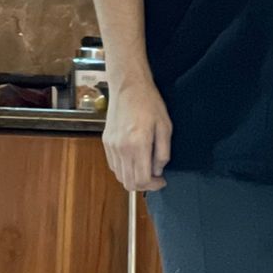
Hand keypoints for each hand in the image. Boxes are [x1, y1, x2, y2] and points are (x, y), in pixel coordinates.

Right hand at [102, 75, 171, 190]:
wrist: (128, 87)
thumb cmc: (149, 103)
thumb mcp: (165, 127)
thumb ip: (163, 152)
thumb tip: (158, 170)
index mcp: (138, 145)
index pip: (142, 180)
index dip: (154, 186)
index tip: (162, 180)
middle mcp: (121, 149)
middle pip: (128, 183)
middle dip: (144, 185)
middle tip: (155, 178)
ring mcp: (111, 146)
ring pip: (119, 176)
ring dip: (133, 178)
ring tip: (145, 168)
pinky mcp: (106, 142)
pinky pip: (113, 165)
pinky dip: (124, 169)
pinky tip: (134, 161)